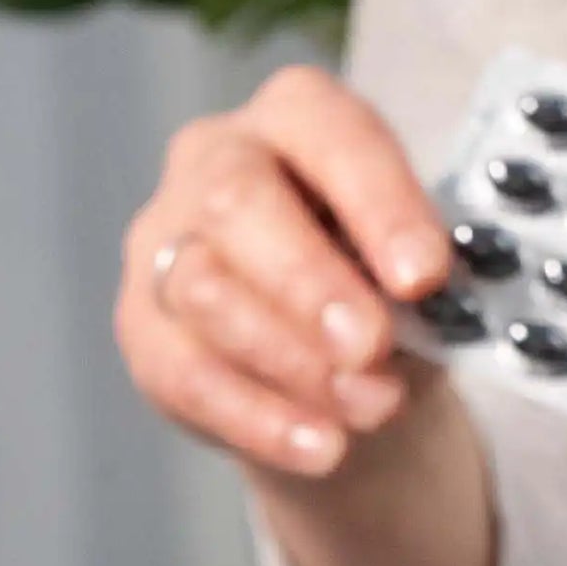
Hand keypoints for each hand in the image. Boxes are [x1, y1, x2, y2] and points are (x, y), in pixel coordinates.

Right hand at [114, 65, 450, 478]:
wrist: (343, 377)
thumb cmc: (384, 297)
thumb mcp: (417, 280)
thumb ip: (415, 285)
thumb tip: (423, 313)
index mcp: (297, 117)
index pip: (328, 132)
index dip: (378, 203)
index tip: (425, 277)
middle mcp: (213, 159)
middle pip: (235, 202)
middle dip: (307, 281)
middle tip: (369, 346)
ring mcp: (163, 242)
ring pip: (202, 290)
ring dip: (290, 360)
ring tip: (368, 409)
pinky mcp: (142, 327)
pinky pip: (188, 375)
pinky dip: (260, 419)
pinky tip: (320, 448)